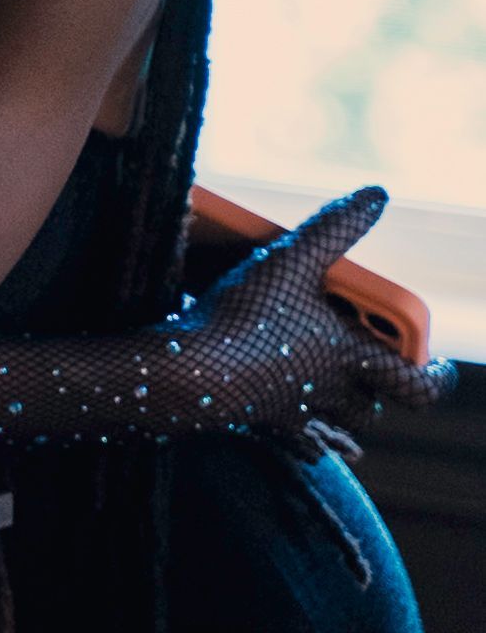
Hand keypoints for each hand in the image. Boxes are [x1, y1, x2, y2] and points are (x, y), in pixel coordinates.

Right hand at [180, 186, 453, 445]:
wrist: (192, 374)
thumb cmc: (249, 317)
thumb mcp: (293, 259)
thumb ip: (335, 227)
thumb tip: (378, 196)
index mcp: (349, 357)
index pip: (414, 383)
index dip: (434, 377)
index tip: (440, 367)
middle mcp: (329, 390)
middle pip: (372, 402)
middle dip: (376, 386)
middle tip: (372, 362)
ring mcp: (296, 413)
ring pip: (336, 419)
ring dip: (341, 402)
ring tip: (331, 378)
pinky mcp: (261, 422)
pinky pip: (295, 436)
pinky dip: (302, 428)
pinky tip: (286, 407)